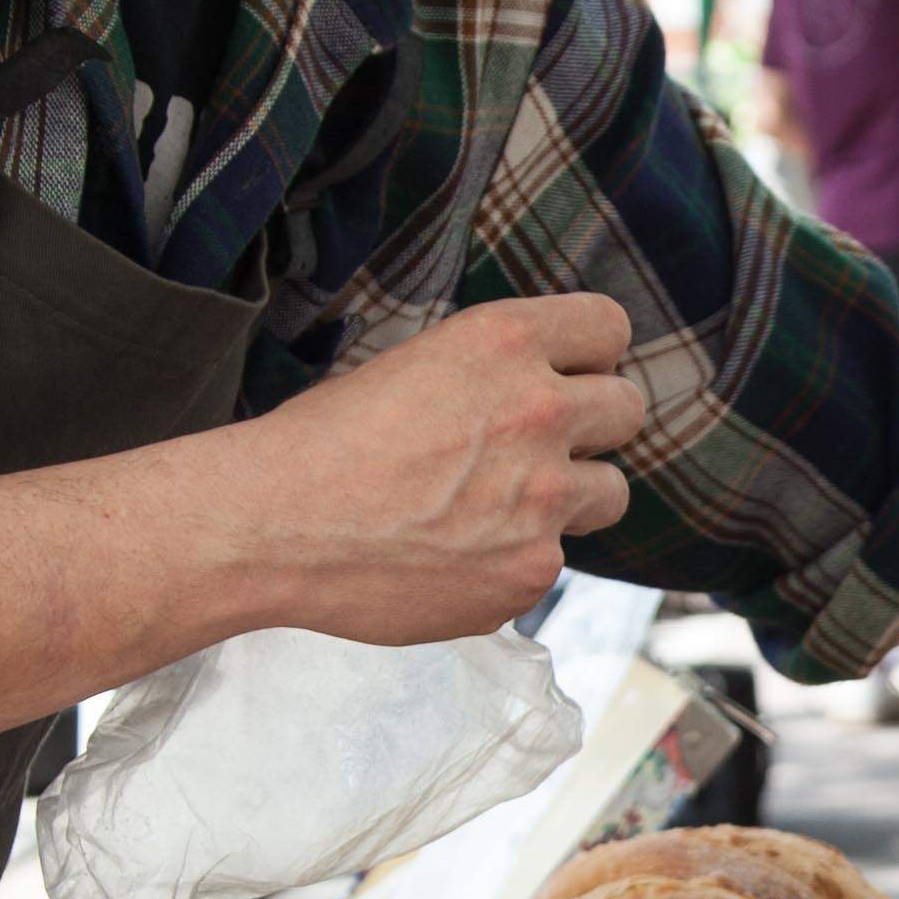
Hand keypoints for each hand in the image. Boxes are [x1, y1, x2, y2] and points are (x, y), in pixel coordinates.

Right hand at [223, 293, 644, 642]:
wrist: (270, 527)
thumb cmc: (320, 442)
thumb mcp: (414, 365)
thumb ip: (492, 373)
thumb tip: (538, 387)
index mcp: (504, 341)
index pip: (610, 327)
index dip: (592, 355)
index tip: (571, 375)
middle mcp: (539, 410)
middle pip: (627, 409)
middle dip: (593, 427)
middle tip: (540, 449)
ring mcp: (544, 498)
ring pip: (611, 492)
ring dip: (570, 499)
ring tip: (499, 509)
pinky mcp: (530, 571)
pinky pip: (552, 560)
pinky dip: (514, 562)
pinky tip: (454, 558)